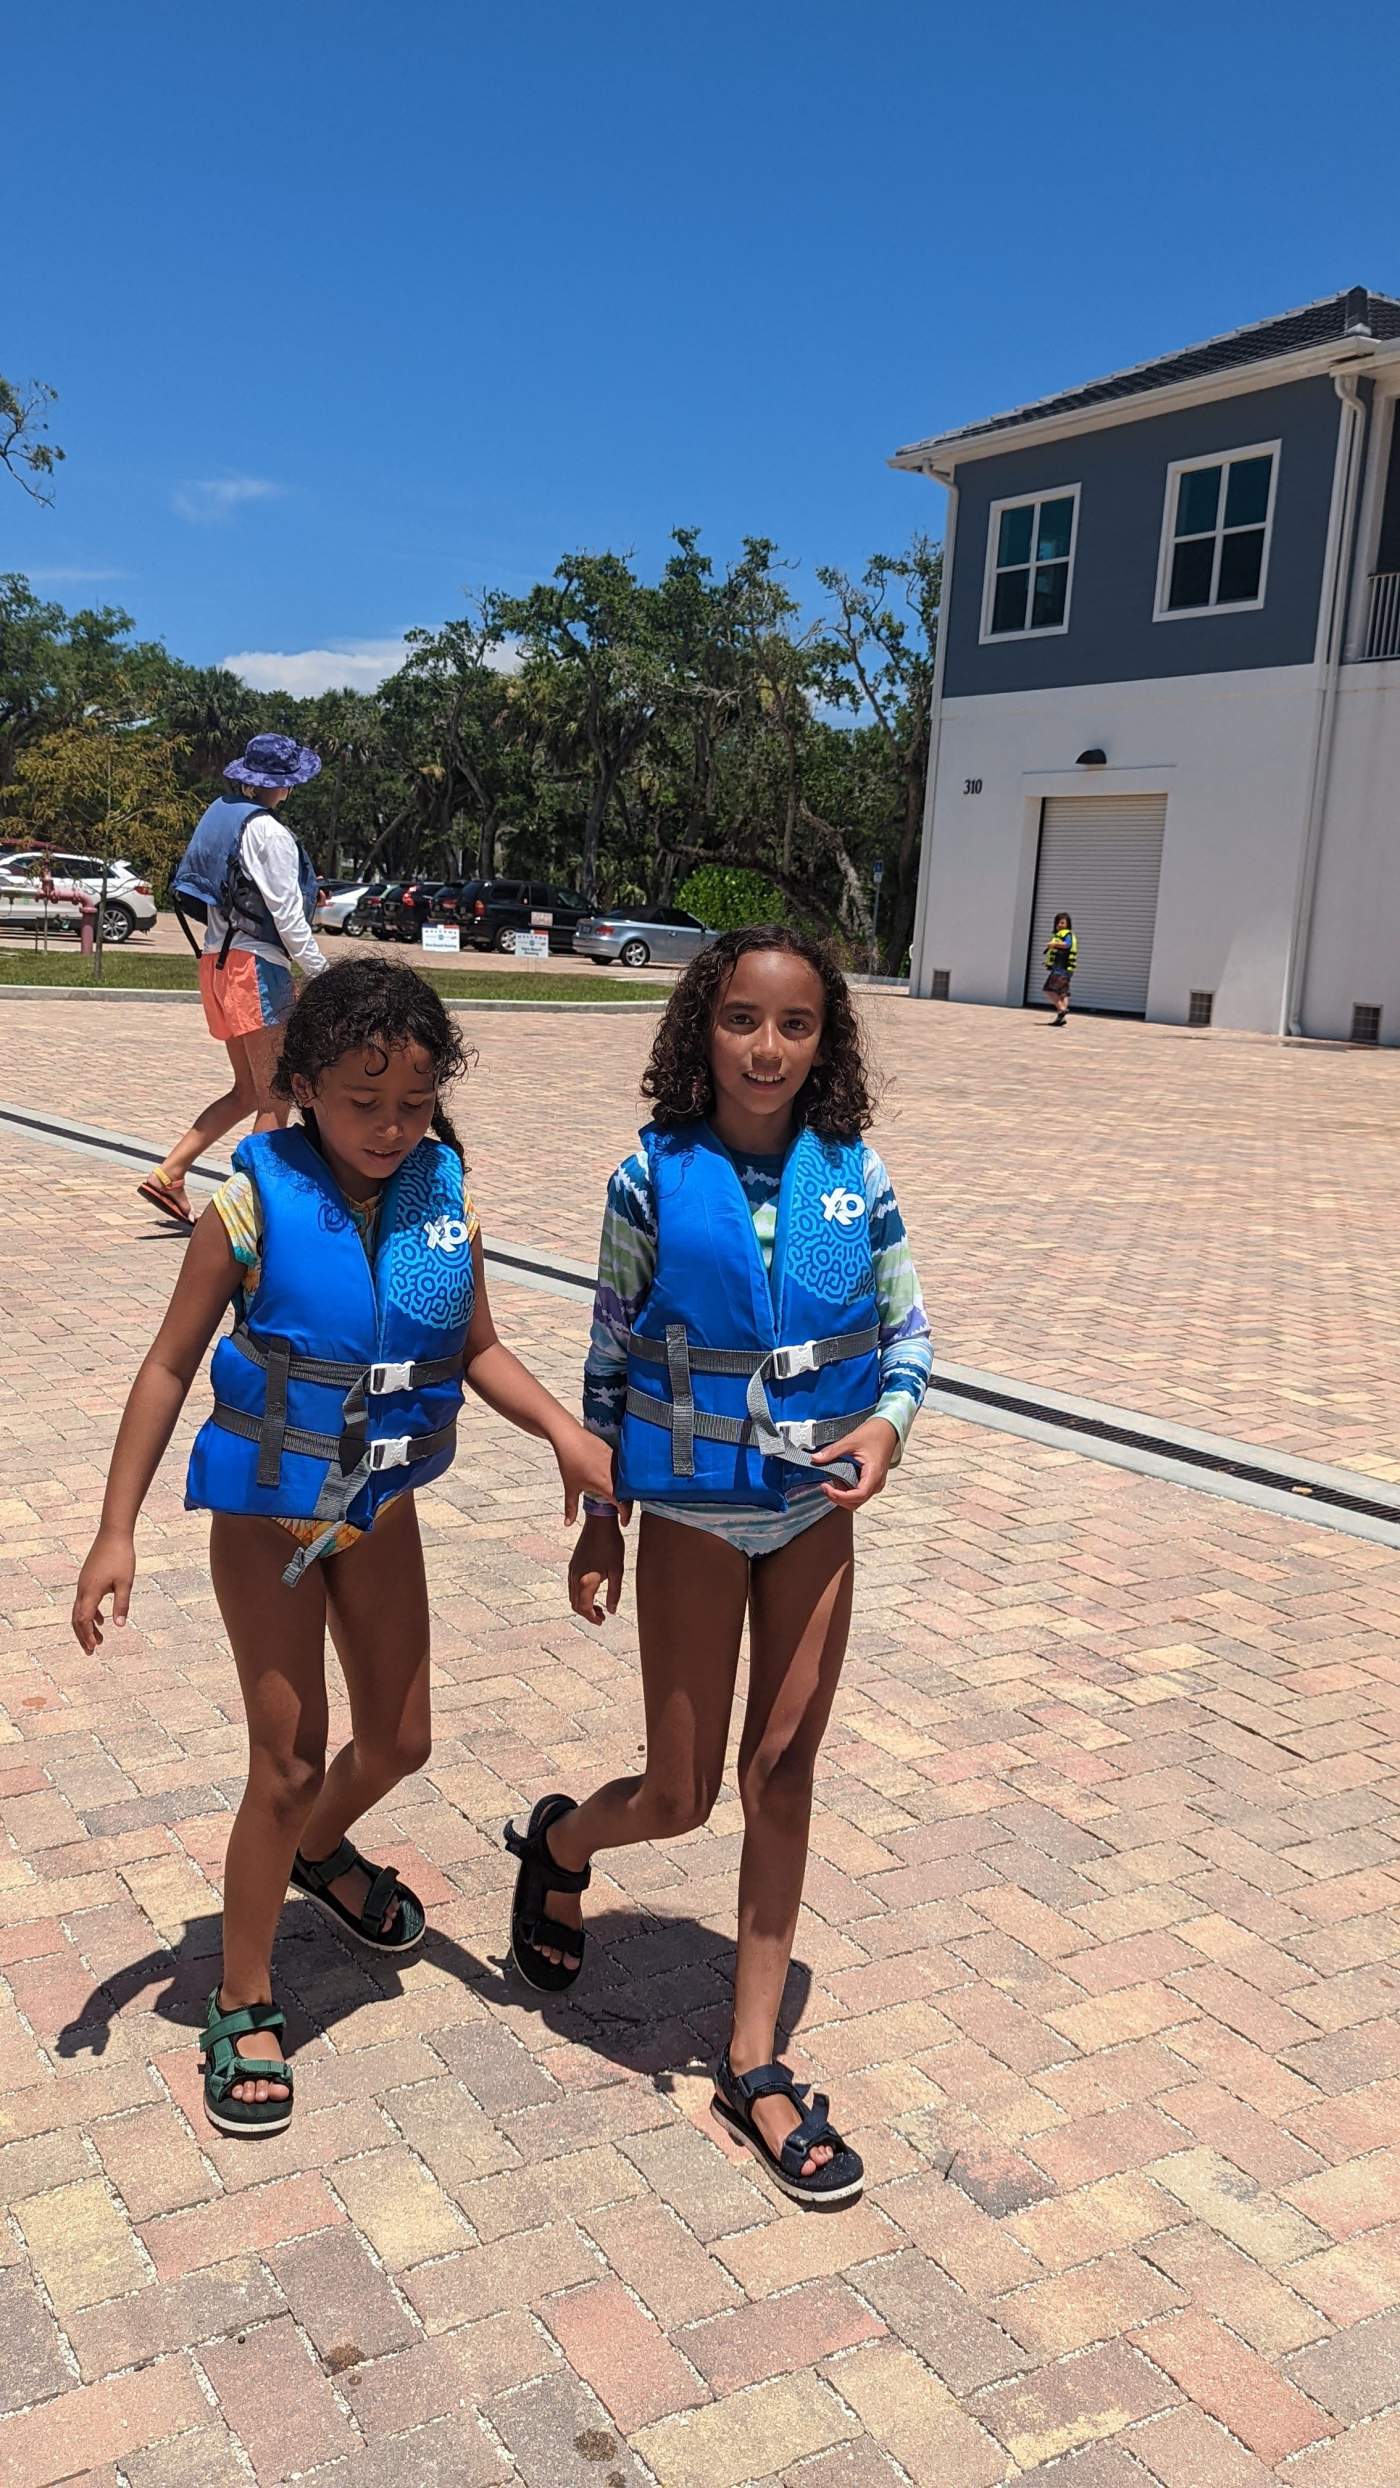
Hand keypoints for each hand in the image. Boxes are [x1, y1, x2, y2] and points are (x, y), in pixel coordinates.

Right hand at [72, 1529, 135, 1652]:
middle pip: (77, 1619)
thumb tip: (119, 1626)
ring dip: (86, 1627)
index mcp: (90, 1591)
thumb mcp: (125, 1583)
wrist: (113, 1533)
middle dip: (83, 1636)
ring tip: (99, 1641)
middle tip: (91, 1652)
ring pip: (79, 1611)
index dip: (87, 1635)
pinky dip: (90, 1614)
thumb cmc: (121, 1557)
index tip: (95, 1648)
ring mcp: (83, 1583)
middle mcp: (82, 1589)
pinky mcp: (87, 1579)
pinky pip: (84, 1601)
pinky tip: (101, 1620)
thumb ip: (121, 1605)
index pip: (83, 1620)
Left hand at [553, 1420, 630, 1526]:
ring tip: (624, 1497)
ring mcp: (618, 1462)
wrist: (570, 1437)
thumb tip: (567, 1524)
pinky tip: (621, 1480)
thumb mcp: (570, 1488)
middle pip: (630, 1494)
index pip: (623, 1505)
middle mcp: (616, 1474)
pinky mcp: (617, 1452)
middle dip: (629, 1505)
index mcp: (606, 1485)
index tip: (623, 1523)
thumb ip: (571, 1508)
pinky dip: (626, 1477)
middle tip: (624, 1512)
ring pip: (629, 1480)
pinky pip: (626, 1468)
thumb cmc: (569, 1462)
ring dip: (628, 1490)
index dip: (625, 1516)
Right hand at [569, 1512, 626, 1624]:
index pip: (584, 1608)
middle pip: (575, 1605)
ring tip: (599, 1606)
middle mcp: (575, 1577)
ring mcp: (572, 1570)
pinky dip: (580, 1594)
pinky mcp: (573, 1564)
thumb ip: (614, 1593)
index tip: (602, 1621)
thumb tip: (611, 1610)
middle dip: (588, 1613)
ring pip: (573, 1596)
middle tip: (602, 1616)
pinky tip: (593, 1591)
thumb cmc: (611, 1545)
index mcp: (586, 1581)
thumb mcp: (617, 1571)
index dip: (592, 1618)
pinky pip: (572, 1586)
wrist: (599, 1523)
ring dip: (583, 1604)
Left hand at [811, 1417, 898, 1509]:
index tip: (826, 1488)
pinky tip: (838, 1480)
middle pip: (857, 1502)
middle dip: (838, 1498)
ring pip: (857, 1500)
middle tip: (824, 1487)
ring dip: (842, 1496)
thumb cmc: (874, 1434)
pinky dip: (847, 1491)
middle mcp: (876, 1482)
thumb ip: (833, 1451)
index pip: (859, 1495)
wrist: (887, 1430)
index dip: (840, 1496)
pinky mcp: (872, 1482)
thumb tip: (815, 1458)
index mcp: (874, 1474)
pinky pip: (859, 1493)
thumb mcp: (851, 1440)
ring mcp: (875, 1483)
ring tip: (830, 1482)